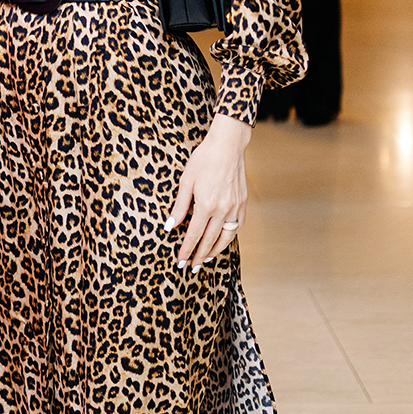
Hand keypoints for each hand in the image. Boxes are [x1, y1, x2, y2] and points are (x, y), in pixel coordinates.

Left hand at [166, 114, 250, 268]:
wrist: (228, 145)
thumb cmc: (204, 160)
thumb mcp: (186, 182)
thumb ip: (179, 207)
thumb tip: (169, 227)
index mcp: (206, 205)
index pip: (194, 235)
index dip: (186, 250)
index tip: (180, 262)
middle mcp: (223, 209)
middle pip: (210, 240)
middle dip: (199, 255)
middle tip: (192, 268)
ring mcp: (235, 207)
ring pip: (226, 236)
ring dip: (216, 250)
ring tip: (206, 258)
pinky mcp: (243, 202)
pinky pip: (237, 225)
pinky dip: (229, 236)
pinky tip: (222, 239)